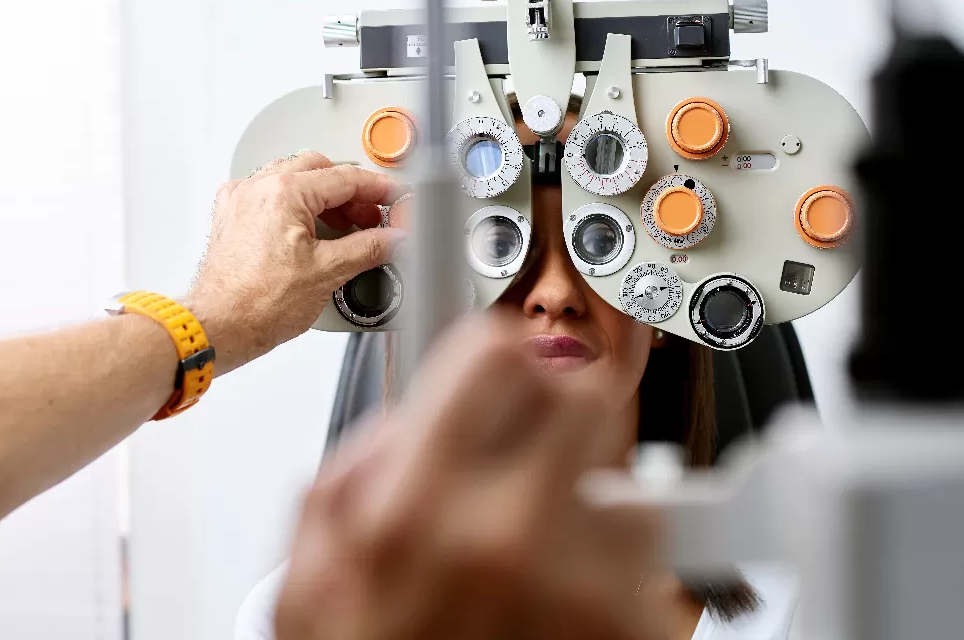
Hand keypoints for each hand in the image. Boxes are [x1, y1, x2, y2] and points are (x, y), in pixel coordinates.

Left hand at [186, 151, 405, 369]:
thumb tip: (394, 238)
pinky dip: (294, 205)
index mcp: (283, 192)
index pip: (345, 177)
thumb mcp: (327, 273)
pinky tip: (307, 230)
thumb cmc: (257, 304)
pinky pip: (269, 195)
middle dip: (350, 192)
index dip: (378, 188)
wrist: (219, 326)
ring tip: (343, 226)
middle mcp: (257, 187)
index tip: (395, 197)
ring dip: (322, 197)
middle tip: (371, 216)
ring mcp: (240, 200)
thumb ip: (369, 248)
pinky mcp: (231, 216)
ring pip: (292, 178)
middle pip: (318, 170)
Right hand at [274, 313, 669, 639]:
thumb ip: (350, 475)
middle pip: (581, 394)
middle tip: (525, 463)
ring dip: (589, 503)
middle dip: (552, 421)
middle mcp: (503, 537)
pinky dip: (621, 568)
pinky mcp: (636, 631)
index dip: (492, 359)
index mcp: (408, 512)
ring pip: (627, 478)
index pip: (495, 352)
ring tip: (539, 556)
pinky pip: (656, 553)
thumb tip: (408, 414)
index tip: (499, 364)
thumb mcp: (307, 584)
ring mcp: (582, 589)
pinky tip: (566, 604)